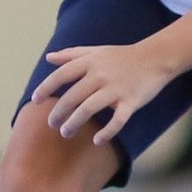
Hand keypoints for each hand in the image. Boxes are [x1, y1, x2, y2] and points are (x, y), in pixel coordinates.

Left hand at [32, 36, 173, 144]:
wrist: (156, 58)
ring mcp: (116, 89)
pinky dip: (107, 132)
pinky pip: (117, 120)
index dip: (46, 88)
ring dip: (74, 123)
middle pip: (72, 96)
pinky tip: (96, 140)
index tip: (35, 101)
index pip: (61, 75)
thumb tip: (48, 58)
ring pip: (89, 109)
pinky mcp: (131, 101)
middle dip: (58, 112)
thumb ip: (71, 54)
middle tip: (52, 124)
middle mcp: (101, 75)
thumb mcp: (96, 51)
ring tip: (66, 133)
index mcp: (90, 62)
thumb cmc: (122, 56)